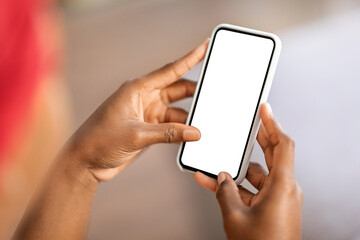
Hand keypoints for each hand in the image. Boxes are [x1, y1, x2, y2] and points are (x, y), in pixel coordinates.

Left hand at [68, 40, 208, 181]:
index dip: (189, 59)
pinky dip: (182, 130)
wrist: (85, 162)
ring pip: (177, 110)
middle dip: (196, 91)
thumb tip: (195, 133)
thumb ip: (168, 133)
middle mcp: (144, 98)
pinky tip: (192, 134)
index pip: (169, 70)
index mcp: (137, 89)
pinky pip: (171, 125)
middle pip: (177, 89)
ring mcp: (147, 114)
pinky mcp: (148, 128)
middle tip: (215, 92)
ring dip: (190, 117)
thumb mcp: (136, 135)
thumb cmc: (100, 140)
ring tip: (206, 120)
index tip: (205, 47)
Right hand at [195, 103, 302, 239]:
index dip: (273, 124)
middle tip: (249, 124)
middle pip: (272, 155)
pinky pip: (253, 190)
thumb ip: (225, 191)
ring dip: (238, 171)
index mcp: (282, 187)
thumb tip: (221, 177)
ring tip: (217, 165)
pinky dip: (238, 187)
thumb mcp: (235, 215)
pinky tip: (218, 184)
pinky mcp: (272, 208)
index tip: (265, 110)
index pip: (283, 145)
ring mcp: (278, 199)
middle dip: (258, 139)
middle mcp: (284, 190)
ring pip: (257, 175)